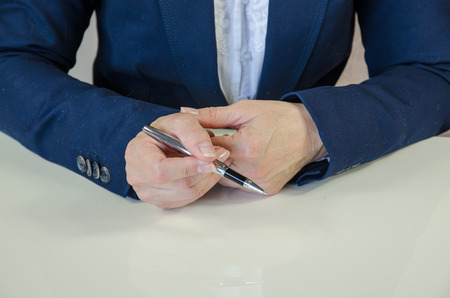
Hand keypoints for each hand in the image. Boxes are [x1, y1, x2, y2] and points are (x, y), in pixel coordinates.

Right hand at [125, 112, 229, 208]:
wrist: (159, 142)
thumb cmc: (165, 131)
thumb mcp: (179, 121)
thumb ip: (194, 134)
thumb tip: (208, 154)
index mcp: (136, 154)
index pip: (162, 170)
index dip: (189, 167)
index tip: (211, 160)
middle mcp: (138, 177)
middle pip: (179, 184)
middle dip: (205, 170)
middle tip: (221, 155)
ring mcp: (148, 193)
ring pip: (187, 194)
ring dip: (207, 178)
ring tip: (214, 162)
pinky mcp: (161, 201)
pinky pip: (187, 200)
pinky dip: (202, 186)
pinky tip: (205, 172)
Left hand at [182, 100, 326, 194]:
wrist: (311, 131)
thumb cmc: (280, 118)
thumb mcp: (245, 110)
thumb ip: (212, 115)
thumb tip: (186, 114)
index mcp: (245, 147)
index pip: (207, 149)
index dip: (200, 141)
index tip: (201, 135)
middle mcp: (252, 169)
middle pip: (214, 166)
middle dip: (210, 154)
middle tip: (217, 142)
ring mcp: (259, 181)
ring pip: (226, 178)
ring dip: (223, 166)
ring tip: (232, 150)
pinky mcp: (266, 189)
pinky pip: (241, 184)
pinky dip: (237, 174)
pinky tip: (245, 160)